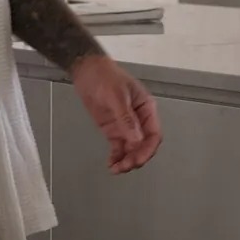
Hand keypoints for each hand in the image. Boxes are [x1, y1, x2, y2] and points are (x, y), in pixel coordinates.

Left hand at [71, 55, 161, 173]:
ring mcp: (125, 126)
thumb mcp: (116, 95)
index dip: (148, 150)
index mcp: (146, 108)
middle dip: (136, 157)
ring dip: (126, 160)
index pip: (153, 134)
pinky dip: (117, 157)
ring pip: (131, 149)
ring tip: (116, 169)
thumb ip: (125, 118)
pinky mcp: (113, 129)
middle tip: (125, 166)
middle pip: (143, 145)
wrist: (86, 70)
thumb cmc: (104, 76)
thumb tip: (136, 139)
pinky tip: (112, 164)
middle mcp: (139, 120)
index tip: (137, 159)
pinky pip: (118, 147)